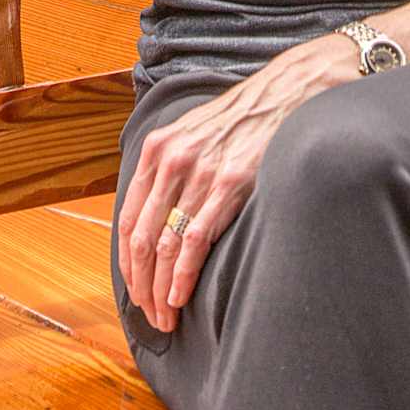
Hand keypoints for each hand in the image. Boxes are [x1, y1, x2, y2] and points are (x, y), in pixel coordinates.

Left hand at [118, 34, 356, 332]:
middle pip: (141, 238)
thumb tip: (155, 217)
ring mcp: (198, 172)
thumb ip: (168, 168)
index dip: (128, 263)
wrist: (282, 94)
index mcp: (156, 150)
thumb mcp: (190, 133)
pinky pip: (194, 241)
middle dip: (140, 284)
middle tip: (149, 314)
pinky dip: (182, 275)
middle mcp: (171, 161)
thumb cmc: (240, 120)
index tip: (135, 290)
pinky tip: (180, 296)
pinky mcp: (227, 185)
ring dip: (160, 289)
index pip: (127, 220)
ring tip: (165, 315)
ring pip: (164, 245)